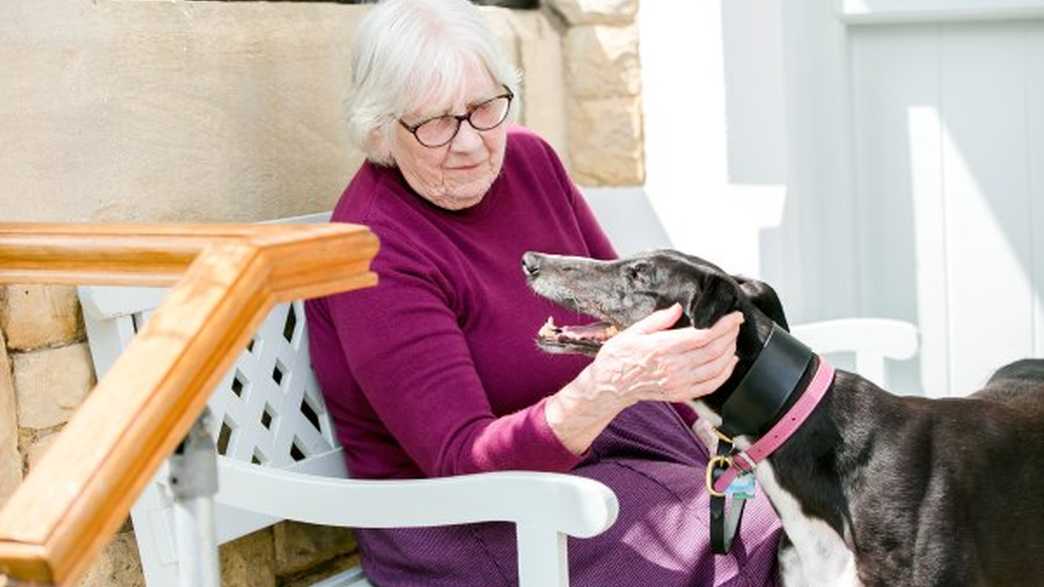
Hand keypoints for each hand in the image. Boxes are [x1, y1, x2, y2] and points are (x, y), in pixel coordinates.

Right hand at [583, 304, 742, 408]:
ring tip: (733, 339)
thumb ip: (658, 320)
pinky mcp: (680, 394)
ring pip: (716, 368)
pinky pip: (710, 386)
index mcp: (662, 348)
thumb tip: (678, 308)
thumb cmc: (619, 357)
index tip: (735, 316)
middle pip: (714, 351)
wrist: (609, 386)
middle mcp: (673, 367)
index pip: (703, 336)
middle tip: (735, 324)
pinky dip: (725, 374)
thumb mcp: (633, 331)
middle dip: (730, 335)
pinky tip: (730, 363)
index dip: (724, 326)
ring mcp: (678, 383)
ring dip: (730, 352)